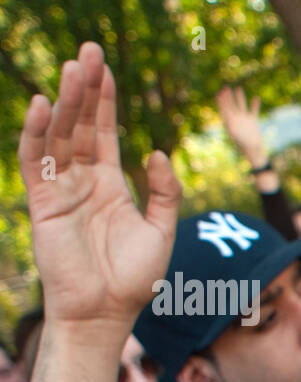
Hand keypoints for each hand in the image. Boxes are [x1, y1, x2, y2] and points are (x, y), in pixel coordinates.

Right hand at [18, 43, 180, 331]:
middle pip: (81, 125)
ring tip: (73, 68)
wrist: (108, 312)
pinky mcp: (42, 204)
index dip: (105, 100)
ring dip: (64, 102)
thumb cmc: (136, 278)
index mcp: (110, 184)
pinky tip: (42, 106)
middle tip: (89, 51)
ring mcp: (61, 190)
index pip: (105, 132)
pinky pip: (36, 163)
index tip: (106, 68)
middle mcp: (83, 181)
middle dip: (85, 89)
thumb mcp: (162, 230)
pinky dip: (35, 134)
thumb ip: (166, 192)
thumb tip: (159, 153)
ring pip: (59, 136)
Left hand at [216, 86, 266, 167]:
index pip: (224, 110)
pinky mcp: (253, 121)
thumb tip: (227, 120)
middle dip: (228, 97)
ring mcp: (245, 120)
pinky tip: (256, 98)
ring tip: (238, 89)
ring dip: (240, 97)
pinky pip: (254, 111)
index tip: (219, 93)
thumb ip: (232, 127)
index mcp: (230, 123)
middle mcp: (236, 120)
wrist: (254, 150)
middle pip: (231, 106)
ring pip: (241, 106)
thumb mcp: (237, 136)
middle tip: (225, 88)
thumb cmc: (244, 146)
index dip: (221, 101)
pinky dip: (255, 105)